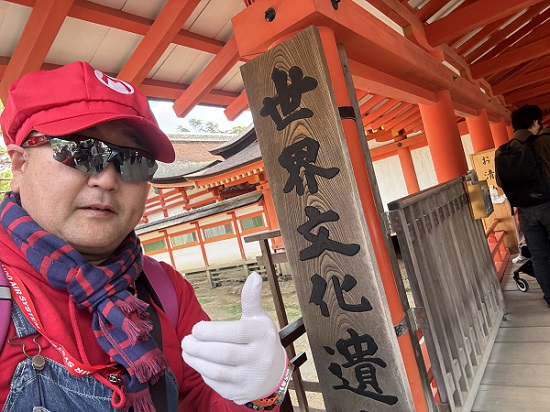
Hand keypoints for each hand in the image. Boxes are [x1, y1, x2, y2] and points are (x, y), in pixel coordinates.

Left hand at [181, 272, 286, 403]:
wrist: (274, 373)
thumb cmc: (261, 340)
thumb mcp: (258, 318)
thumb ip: (251, 299)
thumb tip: (254, 276)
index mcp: (262, 335)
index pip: (235, 333)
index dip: (211, 331)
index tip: (196, 328)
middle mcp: (259, 357)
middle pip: (223, 353)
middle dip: (198, 347)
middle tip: (186, 340)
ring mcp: (250, 377)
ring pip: (217, 371)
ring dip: (196, 361)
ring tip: (187, 350)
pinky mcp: (240, 392)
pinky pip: (216, 384)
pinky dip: (203, 373)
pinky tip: (198, 363)